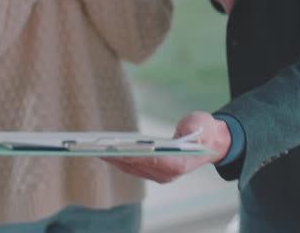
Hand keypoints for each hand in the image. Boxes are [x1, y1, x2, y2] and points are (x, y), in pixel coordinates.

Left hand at [103, 112, 230, 183]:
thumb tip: (189, 129)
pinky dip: (116, 159)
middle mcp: (167, 174)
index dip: (134, 155)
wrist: (207, 144)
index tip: (116, 149)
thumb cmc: (203, 131)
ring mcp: (158, 176)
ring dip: (111, 159)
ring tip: (92, 148)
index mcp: (179, 164)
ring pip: (129, 168)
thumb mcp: (203, 123)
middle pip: (136, 165)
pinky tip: (103, 150)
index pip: (153, 161)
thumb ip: (196, 127)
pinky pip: (129, 167)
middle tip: (95, 147)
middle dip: (115, 156)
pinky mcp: (151, 173)